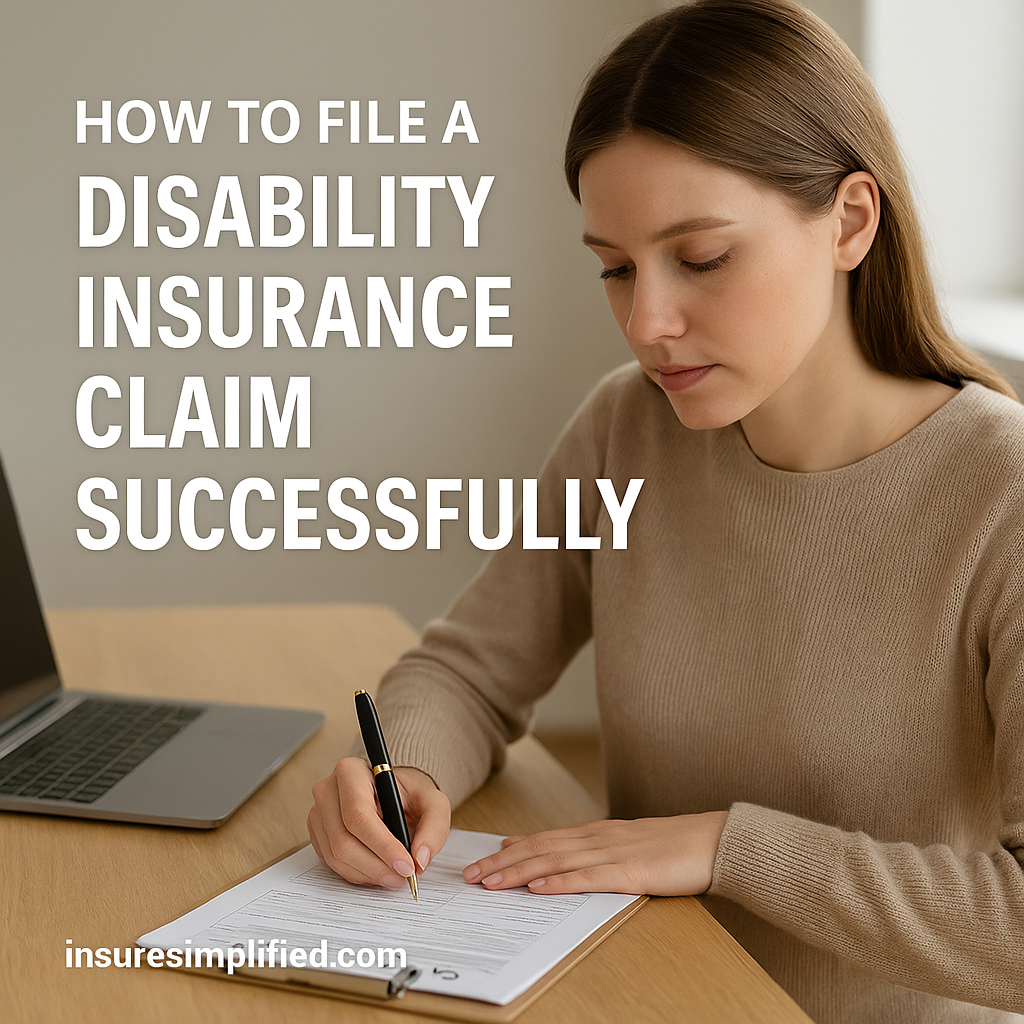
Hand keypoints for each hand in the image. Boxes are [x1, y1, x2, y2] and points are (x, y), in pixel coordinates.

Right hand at [308, 757, 450, 888]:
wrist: (394, 795)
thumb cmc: (409, 794)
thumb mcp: (432, 802)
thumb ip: (434, 828)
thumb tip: (420, 859)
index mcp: (352, 772)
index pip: (358, 814)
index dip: (382, 845)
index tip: (406, 865)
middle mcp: (328, 790)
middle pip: (343, 839)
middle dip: (376, 865)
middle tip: (403, 877)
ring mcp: (318, 813)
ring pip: (336, 855)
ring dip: (368, 874)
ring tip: (394, 876)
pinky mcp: (318, 834)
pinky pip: (332, 863)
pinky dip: (358, 874)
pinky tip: (378, 871)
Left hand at [462, 811, 728, 895]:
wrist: (713, 840)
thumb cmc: (674, 847)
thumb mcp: (629, 846)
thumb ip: (596, 851)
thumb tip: (566, 861)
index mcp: (598, 833)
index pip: (545, 839)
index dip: (512, 849)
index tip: (484, 858)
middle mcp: (598, 838)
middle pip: (540, 849)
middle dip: (502, 863)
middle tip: (471, 876)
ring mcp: (613, 853)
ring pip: (555, 862)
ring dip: (519, 872)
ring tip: (490, 882)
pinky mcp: (630, 872)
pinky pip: (588, 878)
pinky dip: (560, 881)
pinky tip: (538, 887)